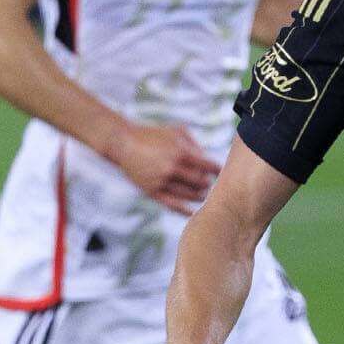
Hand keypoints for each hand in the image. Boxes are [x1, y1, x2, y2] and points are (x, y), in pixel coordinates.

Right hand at [106, 121, 220, 212]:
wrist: (123, 143)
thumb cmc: (153, 135)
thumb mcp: (176, 131)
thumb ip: (195, 144)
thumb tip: (207, 161)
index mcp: (181, 152)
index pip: (208, 167)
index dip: (217, 172)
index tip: (219, 173)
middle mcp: (172, 168)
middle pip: (201, 183)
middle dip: (208, 183)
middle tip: (209, 183)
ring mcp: (162, 181)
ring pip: (189, 195)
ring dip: (199, 196)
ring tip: (202, 193)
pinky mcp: (152, 191)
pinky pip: (172, 205)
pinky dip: (184, 210)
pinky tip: (192, 212)